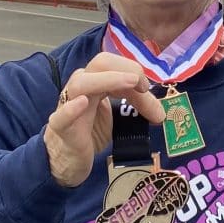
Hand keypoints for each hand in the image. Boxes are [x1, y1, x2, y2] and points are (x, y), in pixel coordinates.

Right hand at [43, 53, 165, 187]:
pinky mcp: (61, 128)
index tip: (148, 87)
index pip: (116, 65)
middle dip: (126, 69)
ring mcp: (69, 105)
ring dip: (108, 80)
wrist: (67, 159)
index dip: (134, 70)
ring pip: (82, 83)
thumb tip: (161, 111)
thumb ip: (138, 107)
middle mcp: (82, 87)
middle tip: (144, 86)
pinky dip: (71, 108)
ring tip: (130, 83)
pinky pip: (62, 115)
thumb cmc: (91, 131)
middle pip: (100, 63)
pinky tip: (83, 103)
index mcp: (97, 81)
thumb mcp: (119, 116)